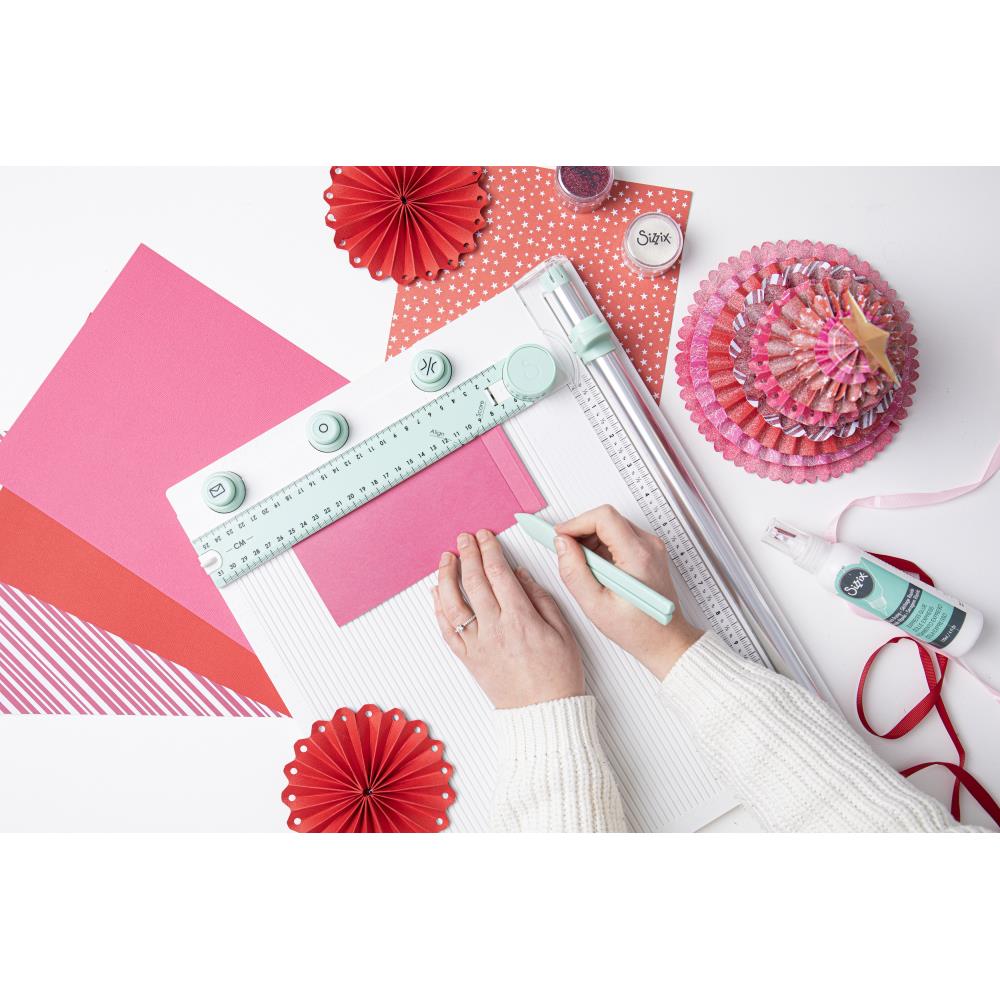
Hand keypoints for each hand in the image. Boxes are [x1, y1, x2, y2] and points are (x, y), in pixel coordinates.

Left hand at [432, 529, 584, 709]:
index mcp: (520, 619)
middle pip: (474, 582)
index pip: (498, 574)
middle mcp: (495, 629)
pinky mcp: (468, 660)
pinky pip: (447, 631)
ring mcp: (478, 645)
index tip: (485, 536)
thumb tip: (520, 574)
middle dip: (467, 554)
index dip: (489, 550)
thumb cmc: (558, 676)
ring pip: (453, 604)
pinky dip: (438, 610)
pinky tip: (437, 593)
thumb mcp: (563, 632)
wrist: (544, 715)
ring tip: (446, 559)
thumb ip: (540, 599)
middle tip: (464, 538)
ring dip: (446, 577)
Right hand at [554, 505, 701, 679]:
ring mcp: (651, 547)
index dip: (576, 522)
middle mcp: (649, 546)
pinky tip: (596, 570)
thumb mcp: (595, 605)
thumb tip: (562, 544)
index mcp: (638, 556)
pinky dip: (602, 547)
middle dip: (581, 531)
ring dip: (591, 540)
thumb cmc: (638, 629)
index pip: (603, 517)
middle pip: (607, 519)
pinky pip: (620, 536)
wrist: (666, 640)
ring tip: (583, 567)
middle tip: (566, 551)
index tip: (560, 535)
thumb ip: (574, 571)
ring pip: (612, 525)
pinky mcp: (649, 552)